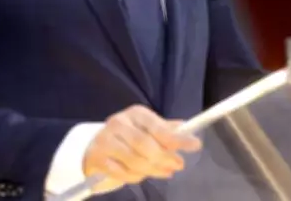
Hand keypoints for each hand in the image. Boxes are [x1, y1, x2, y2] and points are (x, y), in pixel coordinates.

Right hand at [83, 104, 202, 192]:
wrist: (95, 145)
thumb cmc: (128, 136)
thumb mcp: (147, 128)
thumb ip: (166, 129)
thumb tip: (187, 127)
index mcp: (135, 113)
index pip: (158, 127)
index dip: (177, 138)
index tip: (195, 145)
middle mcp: (119, 122)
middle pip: (145, 144)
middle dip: (165, 157)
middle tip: (179, 165)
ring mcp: (106, 140)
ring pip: (134, 160)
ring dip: (153, 170)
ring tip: (166, 172)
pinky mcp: (97, 157)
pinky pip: (121, 172)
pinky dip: (135, 177)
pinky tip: (142, 175)